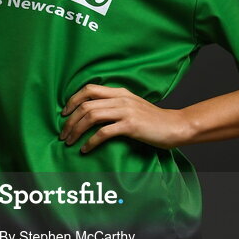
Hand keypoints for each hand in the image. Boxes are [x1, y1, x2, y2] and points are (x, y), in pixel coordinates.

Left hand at [59, 83, 182, 153]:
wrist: (175, 126)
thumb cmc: (152, 120)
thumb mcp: (132, 105)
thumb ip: (115, 104)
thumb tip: (91, 113)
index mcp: (120, 92)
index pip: (89, 89)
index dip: (73, 100)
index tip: (64, 114)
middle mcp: (121, 99)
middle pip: (86, 104)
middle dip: (70, 120)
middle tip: (63, 134)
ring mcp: (126, 111)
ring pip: (91, 116)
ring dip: (76, 130)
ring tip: (69, 142)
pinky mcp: (131, 126)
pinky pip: (103, 132)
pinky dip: (90, 141)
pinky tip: (85, 149)